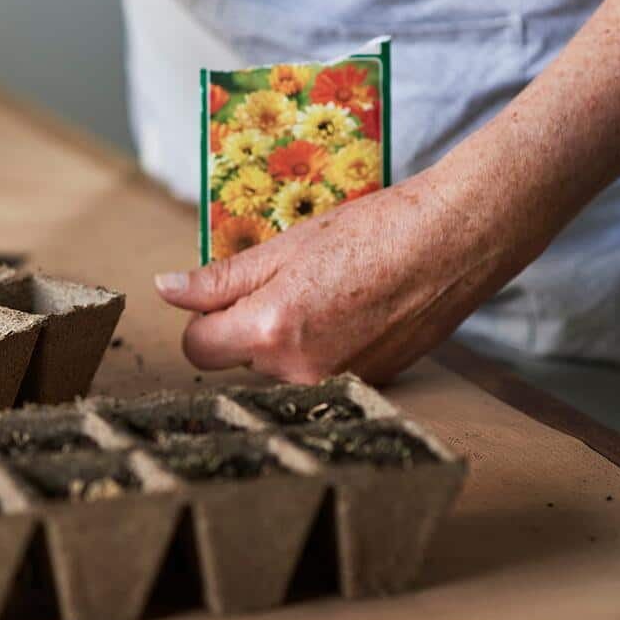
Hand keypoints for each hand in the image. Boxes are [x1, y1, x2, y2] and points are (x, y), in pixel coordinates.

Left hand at [154, 168, 532, 383]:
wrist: (453, 243)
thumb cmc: (370, 233)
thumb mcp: (283, 248)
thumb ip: (218, 279)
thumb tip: (166, 291)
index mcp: (270, 332)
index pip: (198, 348)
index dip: (206, 318)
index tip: (228, 294)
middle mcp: (299, 372)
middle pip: (239, 358)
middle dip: (248, 325)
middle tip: (289, 282)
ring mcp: (336, 384)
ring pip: (279, 367)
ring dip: (287, 338)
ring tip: (327, 293)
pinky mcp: (369, 386)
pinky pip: (320, 372)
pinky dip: (325, 346)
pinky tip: (354, 311)